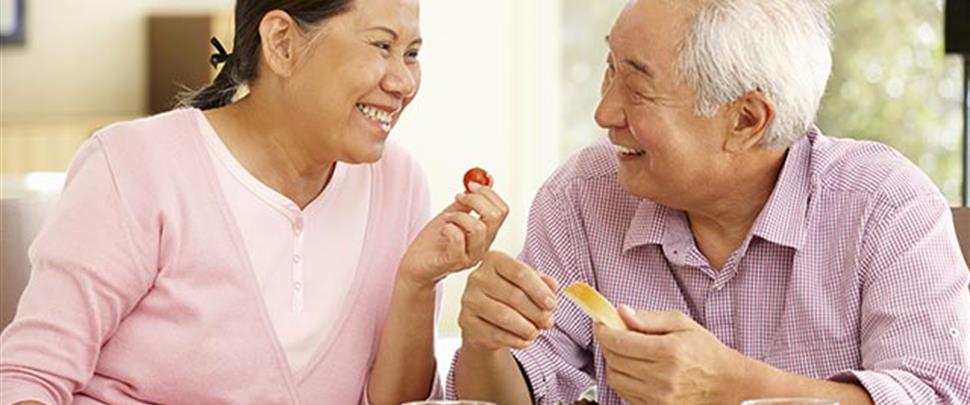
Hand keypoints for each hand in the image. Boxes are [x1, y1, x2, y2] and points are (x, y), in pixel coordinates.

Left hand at [399, 182, 508, 288]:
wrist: (415, 265)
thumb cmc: (433, 242)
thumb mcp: (452, 215)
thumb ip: (468, 200)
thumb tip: (485, 179)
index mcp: (486, 234)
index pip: (502, 210)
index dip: (488, 193)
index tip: (470, 185)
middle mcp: (483, 246)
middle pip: (495, 216)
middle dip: (475, 200)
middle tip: (458, 197)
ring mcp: (471, 256)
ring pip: (478, 228)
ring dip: (458, 216)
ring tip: (447, 220)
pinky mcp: (455, 262)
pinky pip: (458, 239)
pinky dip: (449, 228)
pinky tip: (442, 231)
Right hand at [458, 251, 558, 350]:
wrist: (484, 317)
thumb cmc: (509, 295)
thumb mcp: (527, 284)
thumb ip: (542, 282)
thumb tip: (553, 285)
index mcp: (494, 260)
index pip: (520, 272)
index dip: (540, 290)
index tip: (552, 304)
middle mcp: (477, 277)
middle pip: (514, 296)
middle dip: (537, 312)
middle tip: (548, 322)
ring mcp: (469, 300)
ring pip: (504, 316)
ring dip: (527, 328)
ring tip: (536, 332)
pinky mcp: (467, 322)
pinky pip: (495, 334)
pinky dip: (515, 340)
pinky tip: (524, 340)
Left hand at [593, 306, 747, 404]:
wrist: (728, 383)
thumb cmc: (706, 351)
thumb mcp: (681, 323)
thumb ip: (649, 318)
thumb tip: (622, 312)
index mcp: (669, 351)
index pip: (620, 342)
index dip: (605, 331)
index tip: (601, 324)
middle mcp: (663, 377)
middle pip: (615, 360)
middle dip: (607, 344)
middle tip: (611, 334)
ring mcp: (659, 397)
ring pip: (615, 379)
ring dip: (612, 363)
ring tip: (623, 352)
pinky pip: (625, 394)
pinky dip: (622, 379)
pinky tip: (632, 369)